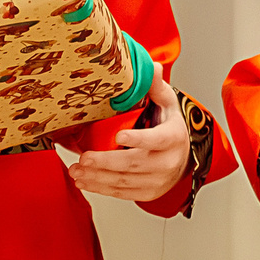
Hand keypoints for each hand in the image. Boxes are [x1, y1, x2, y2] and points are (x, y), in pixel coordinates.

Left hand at [67, 72, 190, 202]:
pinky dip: (101, 188)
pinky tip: (85, 181)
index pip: (157, 139)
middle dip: (105, 162)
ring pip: (124, 181)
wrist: (183, 157)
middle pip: (134, 163)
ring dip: (97, 178)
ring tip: (76, 170)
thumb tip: (152, 66)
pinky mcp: (148, 193)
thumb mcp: (167, 104)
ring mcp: (158, 180)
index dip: (138, 139)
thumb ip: (156, 86)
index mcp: (173, 137)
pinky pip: (122, 193)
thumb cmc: (170, 128)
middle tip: (83, 158)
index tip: (119, 136)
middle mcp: (167, 162)